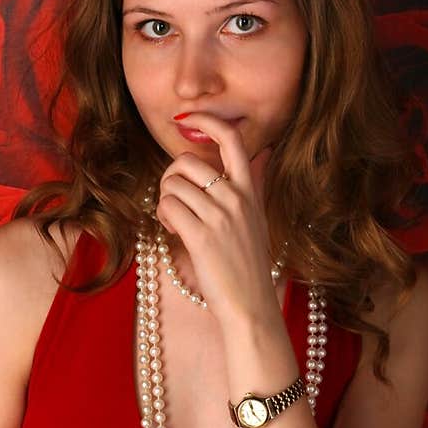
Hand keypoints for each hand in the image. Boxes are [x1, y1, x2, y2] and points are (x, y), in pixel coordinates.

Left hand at [155, 113, 278, 327]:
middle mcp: (236, 198)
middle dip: (170, 177)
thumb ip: (254, 185)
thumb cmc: (247, 266)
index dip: (206, 120)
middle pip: (187, 160)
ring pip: (173, 184)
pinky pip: (168, 206)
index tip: (185, 120)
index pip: (232, 139)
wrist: (250, 307)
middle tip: (174, 199)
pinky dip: (163, 217)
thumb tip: (264, 153)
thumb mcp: (257, 219)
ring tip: (176, 222)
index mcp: (249, 191)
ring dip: (165, 201)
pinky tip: (175, 231)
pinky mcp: (202, 236)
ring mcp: (220, 216)